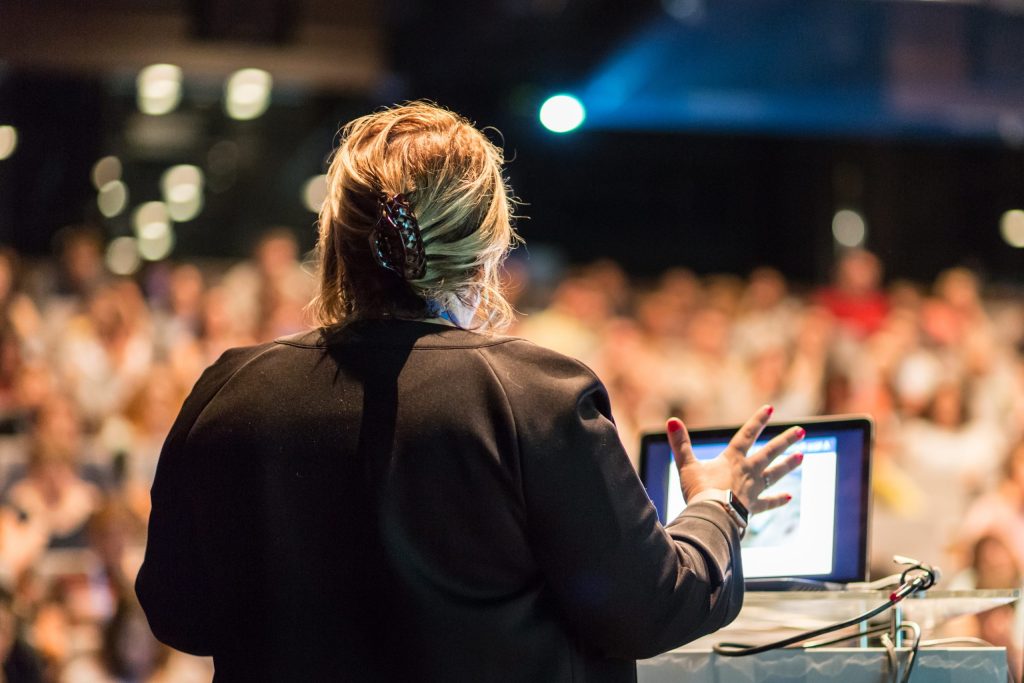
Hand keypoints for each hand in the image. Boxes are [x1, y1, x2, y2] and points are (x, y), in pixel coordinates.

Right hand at [666, 405, 803, 513]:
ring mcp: (753, 489)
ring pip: (775, 474)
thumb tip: (671, 420)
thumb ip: (680, 443)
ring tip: (802, 457)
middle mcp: (748, 471)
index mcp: (732, 459)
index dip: (758, 421)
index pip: (747, 435)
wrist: (712, 518)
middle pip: (770, 452)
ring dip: (788, 465)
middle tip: (801, 431)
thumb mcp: (687, 465)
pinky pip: (769, 502)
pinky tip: (790, 497)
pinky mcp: (753, 507)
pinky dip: (778, 500)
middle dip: (785, 441)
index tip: (771, 409)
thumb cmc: (699, 491)